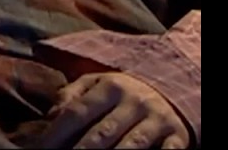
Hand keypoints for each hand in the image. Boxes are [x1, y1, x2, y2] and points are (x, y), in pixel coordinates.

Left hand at [39, 72, 189, 148]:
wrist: (173, 89)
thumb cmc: (124, 93)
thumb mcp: (98, 84)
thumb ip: (72, 95)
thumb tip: (51, 115)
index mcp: (111, 87)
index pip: (78, 112)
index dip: (56, 134)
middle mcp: (134, 102)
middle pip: (101, 133)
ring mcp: (156, 120)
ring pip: (130, 146)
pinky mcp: (176, 137)